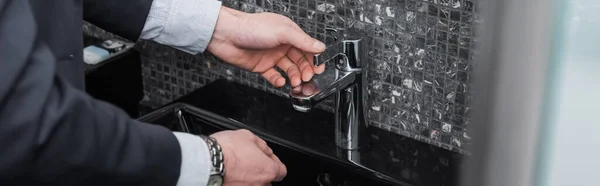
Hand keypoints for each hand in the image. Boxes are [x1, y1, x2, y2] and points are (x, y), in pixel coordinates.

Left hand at [207, 6, 326, 87]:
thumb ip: (302, 41)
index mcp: (288, 33)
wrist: (226, 35)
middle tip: (306, 78)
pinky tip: (280, 82)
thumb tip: (320, 47)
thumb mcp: (282, 32)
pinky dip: (278, 81)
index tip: (319, 68)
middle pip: (300, 61)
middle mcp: (281, 44)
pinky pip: (274, 76)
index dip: (314, 59)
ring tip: (294, 82)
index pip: (307, 48)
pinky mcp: (261, 66)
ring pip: (289, 70)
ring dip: (294, 77)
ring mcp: (271, 56)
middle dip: (305, 70)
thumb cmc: (251, 27)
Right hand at [210, 129, 285, 185]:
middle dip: (260, 171)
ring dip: (248, 179)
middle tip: (249, 162)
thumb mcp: (248, 136)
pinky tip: (230, 174)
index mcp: (268, 170)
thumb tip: (264, 150)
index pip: (281, 171)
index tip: (267, 158)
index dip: (274, 162)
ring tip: (237, 169)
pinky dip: (237, 182)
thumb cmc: (226, 150)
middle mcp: (260, 185)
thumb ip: (261, 145)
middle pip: (267, 180)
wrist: (205, 162)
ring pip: (253, 185)